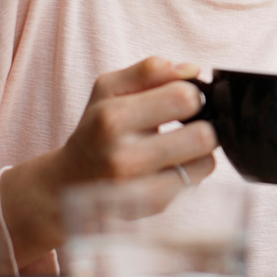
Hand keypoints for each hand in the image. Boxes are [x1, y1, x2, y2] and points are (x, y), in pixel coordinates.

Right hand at [1, 57, 217, 267]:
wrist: (69, 182)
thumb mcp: (109, 89)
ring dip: (200, 148)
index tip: (181, 98)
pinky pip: (197, 180)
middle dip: (203, 124)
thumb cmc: (97, 128)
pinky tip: (170, 163)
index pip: (184, 98)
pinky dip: (192, 169)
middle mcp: (124, 158)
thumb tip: (193, 70)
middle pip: (203, 135)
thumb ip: (149, 70)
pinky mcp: (153, 206)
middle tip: (187, 122)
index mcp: (112, 119)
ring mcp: (140, 188)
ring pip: (206, 160)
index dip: (191, 93)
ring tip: (178, 143)